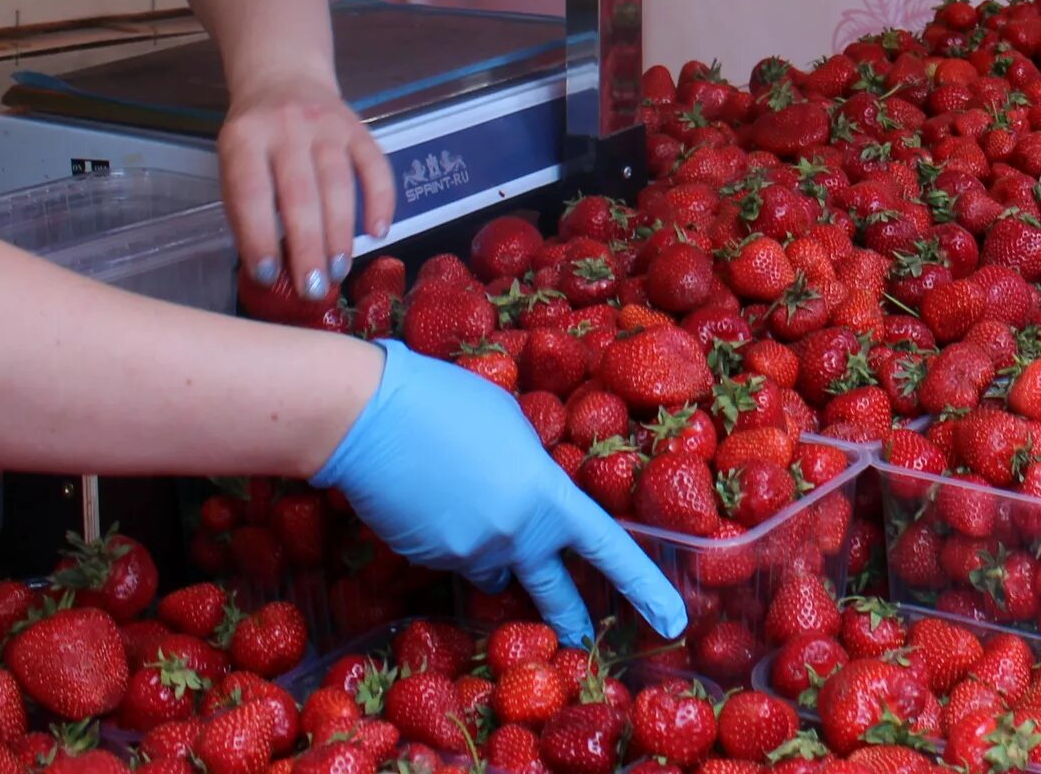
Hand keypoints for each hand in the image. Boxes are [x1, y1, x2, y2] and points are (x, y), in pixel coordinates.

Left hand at [218, 75, 395, 302]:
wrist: (283, 77)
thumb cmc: (255, 138)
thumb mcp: (233, 163)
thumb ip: (247, 208)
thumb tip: (271, 270)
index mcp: (245, 139)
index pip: (252, 192)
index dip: (260, 236)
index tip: (268, 276)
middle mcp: (287, 128)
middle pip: (300, 193)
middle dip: (308, 246)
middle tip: (313, 287)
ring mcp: (327, 125)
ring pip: (339, 184)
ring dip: (341, 232)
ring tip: (339, 271)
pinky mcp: (359, 127)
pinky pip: (375, 166)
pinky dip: (380, 200)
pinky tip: (378, 233)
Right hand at [318, 342, 686, 646]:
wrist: (369, 417)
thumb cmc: (445, 402)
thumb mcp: (512, 425)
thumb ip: (534, 470)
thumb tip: (534, 493)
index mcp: (546, 496)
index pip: (608, 550)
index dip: (643, 587)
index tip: (672, 620)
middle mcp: (515, 536)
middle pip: (553, 591)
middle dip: (569, 618)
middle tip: (582, 638)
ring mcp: (470, 554)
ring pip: (495, 570)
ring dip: (494, 553)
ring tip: (466, 500)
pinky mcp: (429, 561)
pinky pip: (456, 560)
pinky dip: (454, 540)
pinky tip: (432, 501)